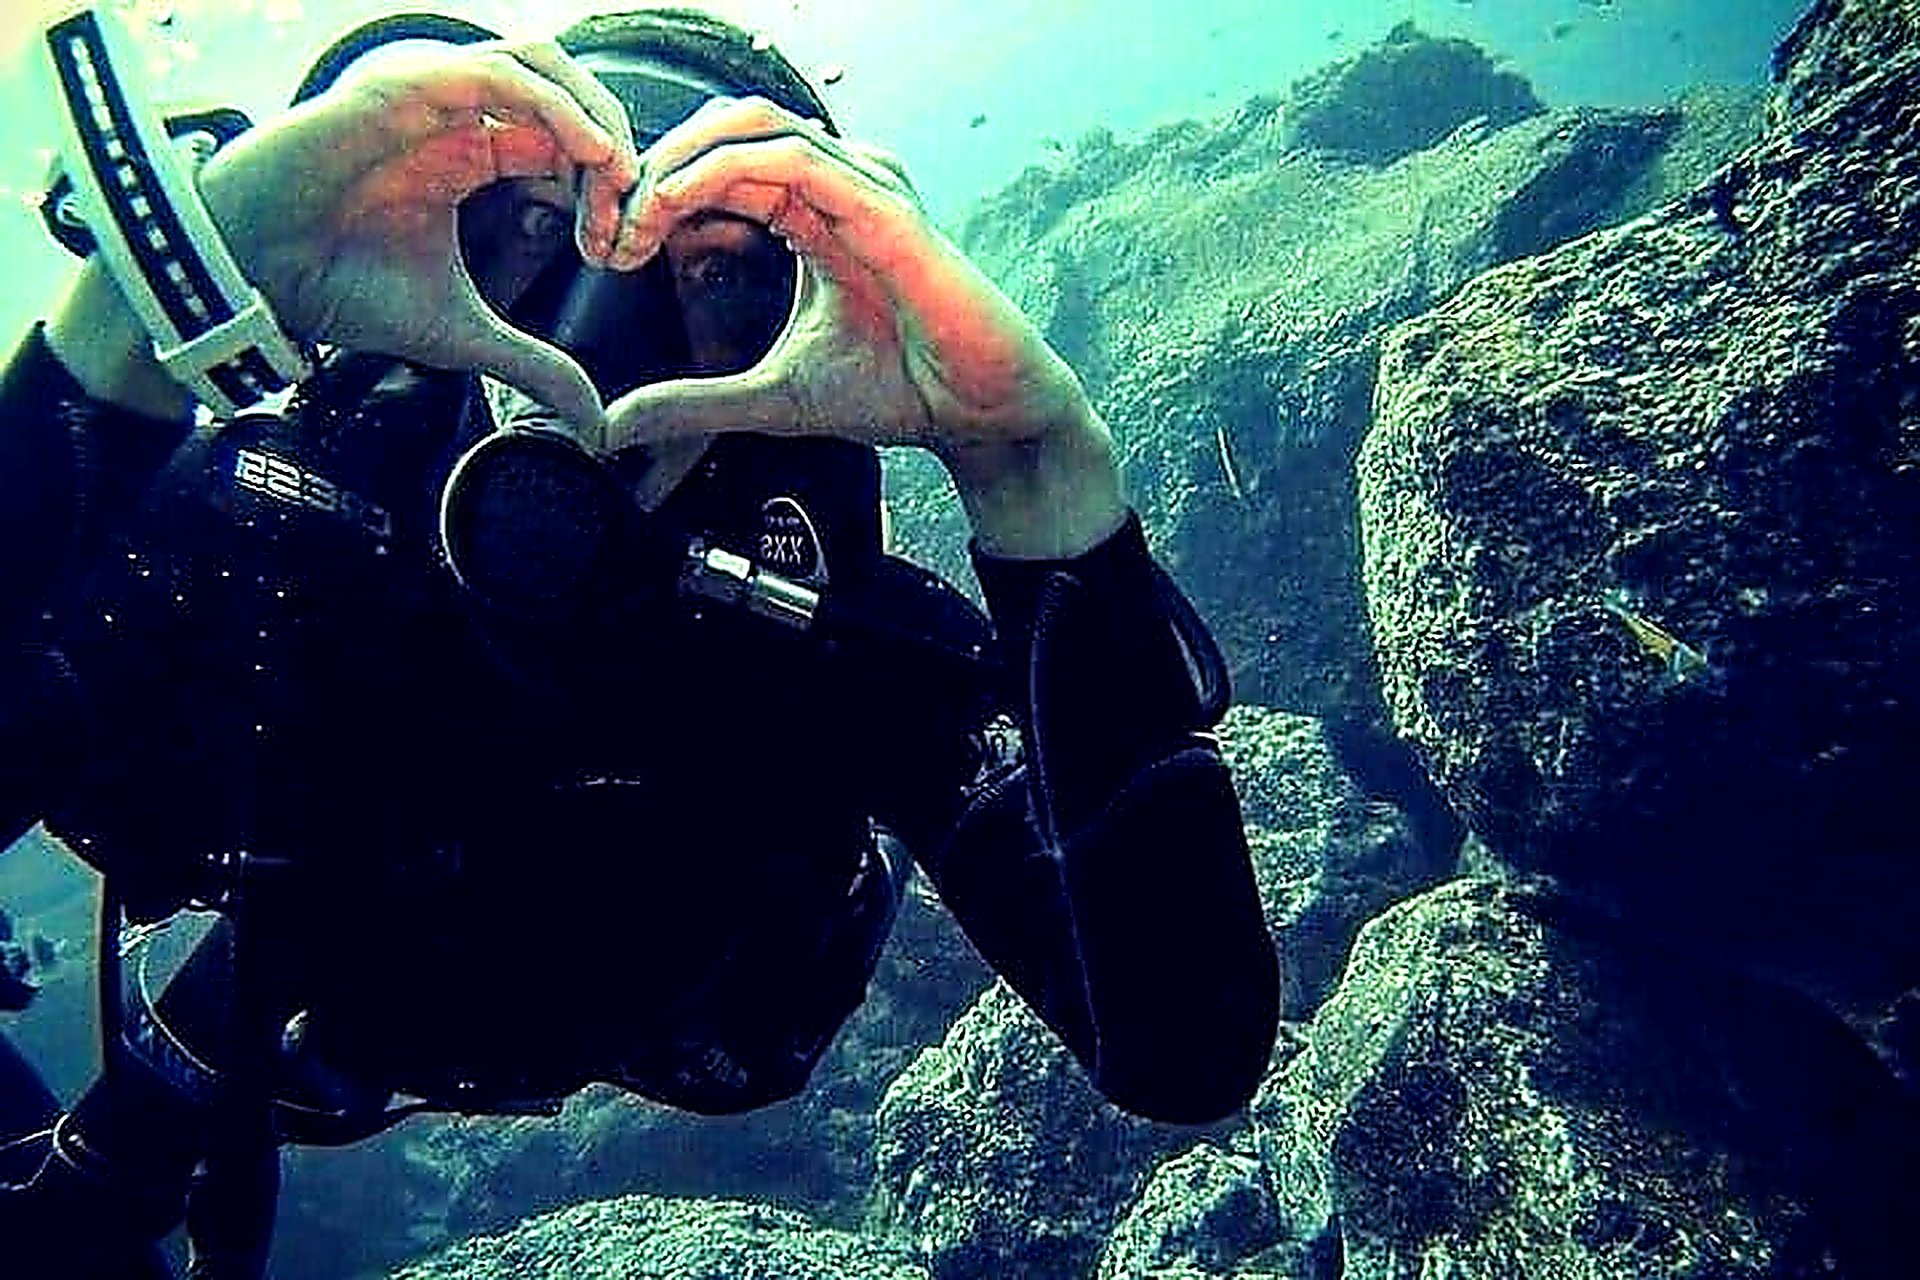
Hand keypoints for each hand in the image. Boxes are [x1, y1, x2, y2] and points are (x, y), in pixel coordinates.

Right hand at [195, 40, 641, 432]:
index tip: (616, 251)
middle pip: (565, 95)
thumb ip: (532, 365)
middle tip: (632, 209)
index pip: (565, 145)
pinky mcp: (403, 86)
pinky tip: (587, 150)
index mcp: (471, 155)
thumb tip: (594, 420)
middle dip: (613, 147)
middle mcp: (455, 115)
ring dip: (592, 112)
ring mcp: (430, 93)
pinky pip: (495, 72)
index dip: (606, 190)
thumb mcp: (461, 334)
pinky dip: (553, 104)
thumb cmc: (338, 289)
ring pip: (539, 65)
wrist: (253, 277)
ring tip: (619, 170)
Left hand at [596, 98, 1125, 557]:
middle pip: (725, 130)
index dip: (656, 193)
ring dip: (679, 161)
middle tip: (610, 223)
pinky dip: (721, 169)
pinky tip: (676, 204)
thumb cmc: (898, 393)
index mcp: (813, 211)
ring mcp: (863, 184)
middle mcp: (838, 184)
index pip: (719, 166)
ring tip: (635, 213)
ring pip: (751, 124)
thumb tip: (613, 425)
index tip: (612, 248)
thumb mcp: (770, 399)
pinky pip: (790, 157)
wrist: (977, 413)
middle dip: (655, 167)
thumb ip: (694, 403)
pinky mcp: (883, 203)